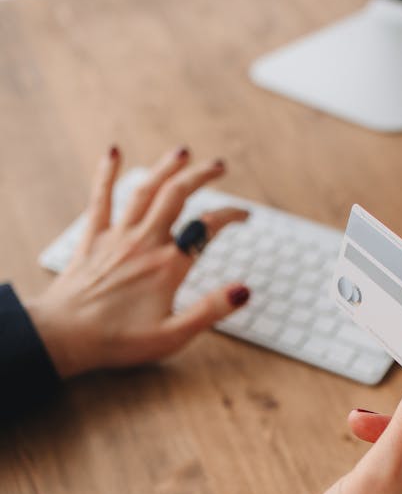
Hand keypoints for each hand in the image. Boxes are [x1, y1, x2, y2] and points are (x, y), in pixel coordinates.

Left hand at [26, 146, 250, 377]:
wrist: (64, 337)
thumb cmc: (118, 341)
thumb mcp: (173, 335)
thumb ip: (210, 310)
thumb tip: (245, 290)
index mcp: (169, 266)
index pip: (207, 228)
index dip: (230, 216)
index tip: (244, 215)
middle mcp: (145, 243)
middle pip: (178, 196)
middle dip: (201, 176)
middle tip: (219, 166)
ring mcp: (118, 237)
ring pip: (146, 190)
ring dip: (165, 167)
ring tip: (182, 152)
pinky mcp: (93, 239)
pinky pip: (101, 199)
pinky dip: (106, 173)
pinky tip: (113, 152)